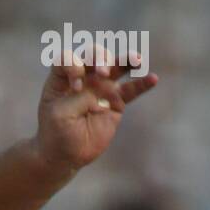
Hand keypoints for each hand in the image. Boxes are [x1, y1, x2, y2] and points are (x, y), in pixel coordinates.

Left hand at [34, 46, 158, 175]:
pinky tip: (152, 79)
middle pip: (94, 55)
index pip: (68, 58)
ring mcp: (101, 88)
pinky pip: (131, 90)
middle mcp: (83, 77)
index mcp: (63, 77)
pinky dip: (142, 84)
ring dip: (126, 60)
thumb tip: (104, 84)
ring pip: (117, 66)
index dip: (73, 64)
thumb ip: (79, 97)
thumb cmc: (56, 132)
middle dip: (100, 58)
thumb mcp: (60, 114)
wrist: (66, 155)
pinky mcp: (116, 102)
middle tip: (102, 73)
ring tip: (136, 60)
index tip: (76, 85)